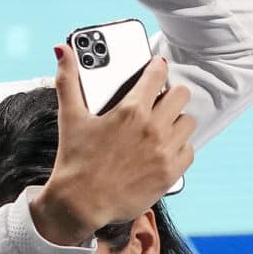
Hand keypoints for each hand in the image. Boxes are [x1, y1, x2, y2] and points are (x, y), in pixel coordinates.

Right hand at [32, 47, 194, 245]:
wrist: (80, 203)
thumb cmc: (74, 160)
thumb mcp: (70, 116)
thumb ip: (68, 79)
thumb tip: (62, 49)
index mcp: (130, 110)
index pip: (157, 74)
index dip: (157, 67)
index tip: (156, 67)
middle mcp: (152, 128)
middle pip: (181, 95)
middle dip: (170, 94)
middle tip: (158, 100)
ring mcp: (164, 151)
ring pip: (188, 121)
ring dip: (176, 120)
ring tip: (161, 125)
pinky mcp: (170, 173)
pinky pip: (189, 150)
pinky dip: (179, 147)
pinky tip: (164, 148)